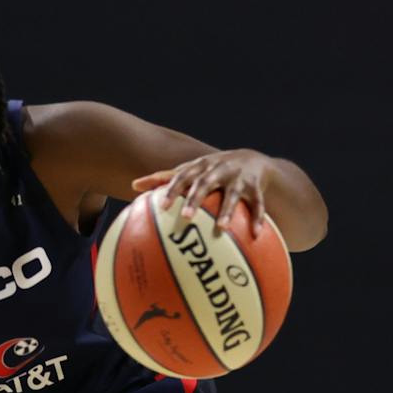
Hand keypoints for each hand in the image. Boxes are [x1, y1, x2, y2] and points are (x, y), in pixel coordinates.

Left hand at [132, 149, 275, 238]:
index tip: (162, 207)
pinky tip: (256, 234)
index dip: (173, 190)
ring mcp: (238, 178)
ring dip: (227, 211)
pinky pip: (258, 204)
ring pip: (233, 195)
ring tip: (221, 228)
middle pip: (205, 184)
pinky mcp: (255, 187)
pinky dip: (258, 218)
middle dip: (196, 199)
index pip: (183, 177)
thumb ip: (164, 178)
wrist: (251, 158)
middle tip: (187, 217)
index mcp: (200, 167)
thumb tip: (134, 186)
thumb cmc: (211, 169)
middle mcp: (218, 170)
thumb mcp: (190, 170)